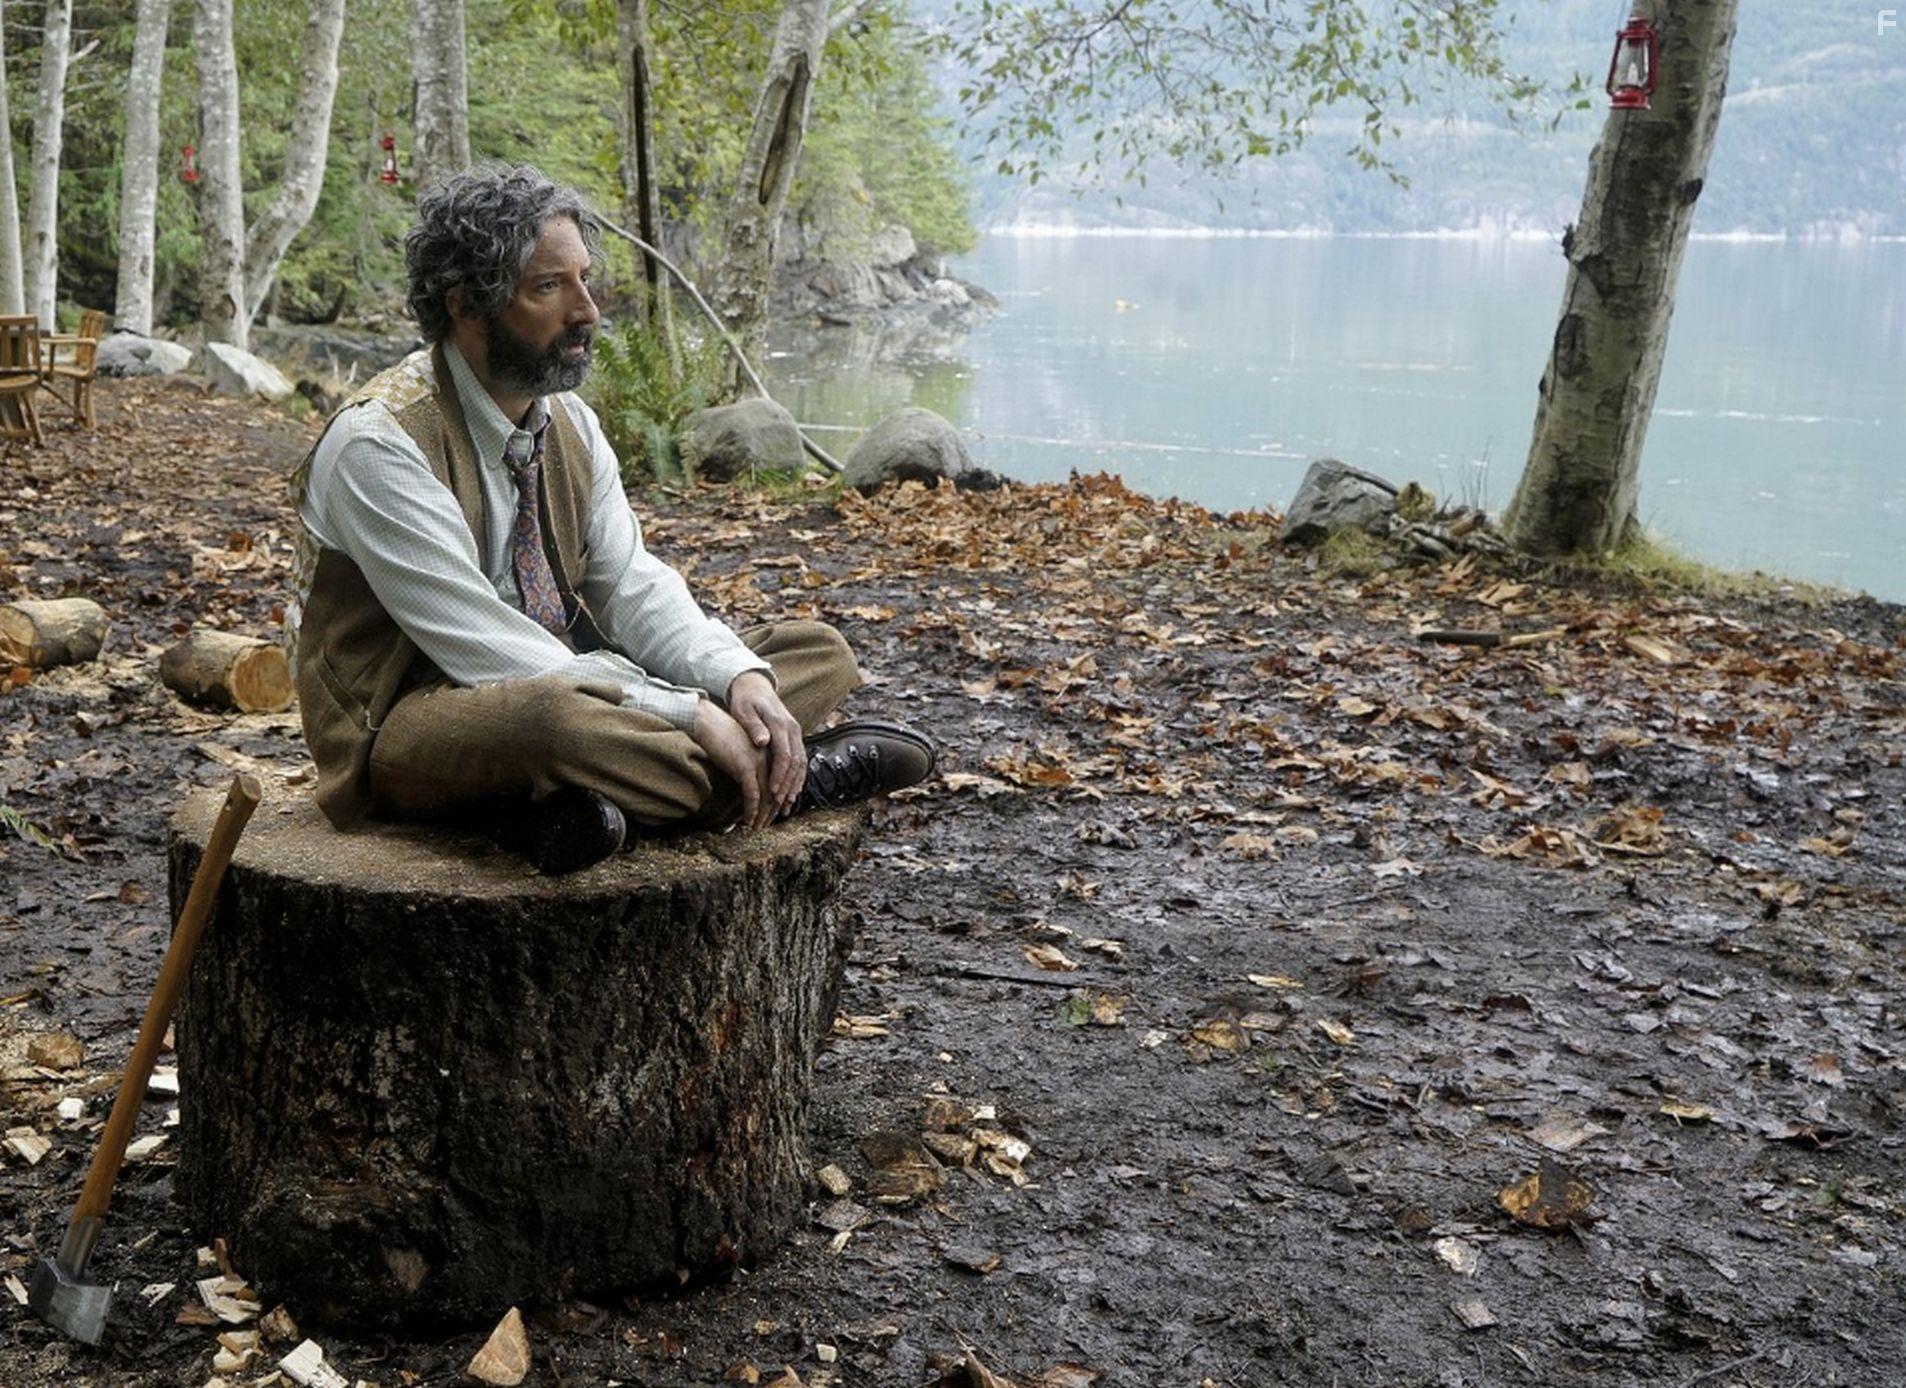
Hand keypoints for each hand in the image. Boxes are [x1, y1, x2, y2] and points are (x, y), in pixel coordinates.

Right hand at [692, 697, 772, 829]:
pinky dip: (752, 810)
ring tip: (757, 827)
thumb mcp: (741, 751)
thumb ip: (749, 765)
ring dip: (763, 815)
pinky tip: (748, 820)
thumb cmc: (721, 735)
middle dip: (772, 811)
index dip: (777, 800)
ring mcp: (758, 762)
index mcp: (770, 752)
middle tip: (766, 825)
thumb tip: (749, 785)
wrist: (707, 721)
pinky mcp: (745, 766)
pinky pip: (753, 794)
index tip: (773, 814)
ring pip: (767, 795)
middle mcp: (768, 757)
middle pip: (777, 790)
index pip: (780, 781)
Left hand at [726, 670, 805, 822]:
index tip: (773, 792)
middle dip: (789, 785)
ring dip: (796, 784)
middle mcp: (792, 728)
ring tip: (787, 804)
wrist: (755, 685)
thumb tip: (763, 742)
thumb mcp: (744, 711)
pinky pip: (800, 758)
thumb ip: (753, 727)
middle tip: (780, 805)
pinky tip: (792, 790)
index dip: (780, 775)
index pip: (784, 755)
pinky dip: (798, 776)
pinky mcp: (794, 735)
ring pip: (801, 762)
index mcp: (780, 724)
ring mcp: (796, 732)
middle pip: (796, 762)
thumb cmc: (745, 701)